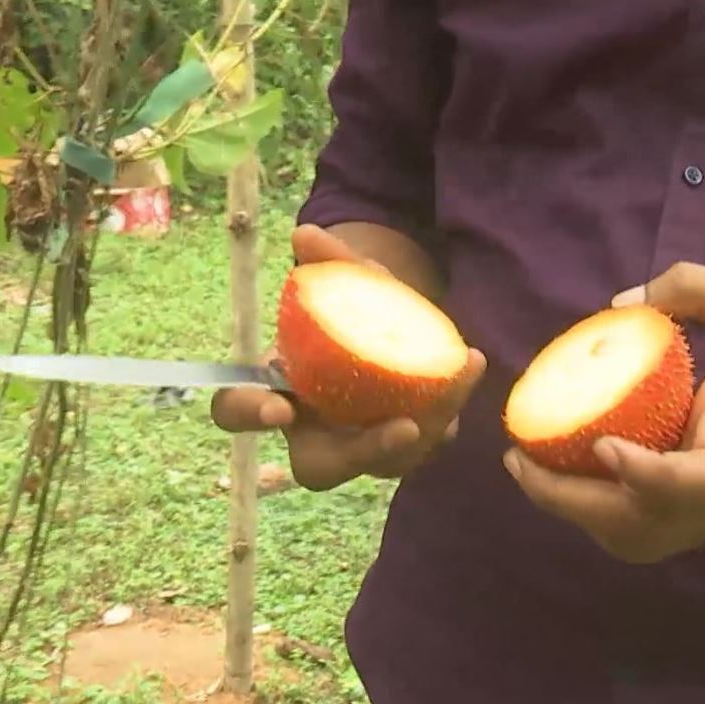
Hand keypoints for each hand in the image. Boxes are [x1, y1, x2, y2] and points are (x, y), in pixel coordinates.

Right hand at [210, 224, 486, 490]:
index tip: (280, 407)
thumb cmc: (356, 306)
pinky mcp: (406, 448)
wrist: (395, 323)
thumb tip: (306, 235)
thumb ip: (328, 262)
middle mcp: (314, 436)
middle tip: (406, 427)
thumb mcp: (346, 280)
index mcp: (275, 394)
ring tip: (456, 378)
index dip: (248, 412)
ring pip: (388, 461)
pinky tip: (469, 363)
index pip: (236, 412)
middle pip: (322, 468)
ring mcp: (362, 452)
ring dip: (427, 426)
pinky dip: (451, 403)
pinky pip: (428, 440)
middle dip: (364, 452)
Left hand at [501, 262, 704, 563]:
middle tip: (518, 457)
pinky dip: (594, 520)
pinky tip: (564, 483)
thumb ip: (694, 286)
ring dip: (575, 514)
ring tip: (530, 470)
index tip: (603, 447)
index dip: (651, 476)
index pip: (704, 478)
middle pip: (644, 525)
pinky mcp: (704, 527)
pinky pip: (640, 539)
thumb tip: (618, 306)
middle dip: (570, 501)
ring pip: (635, 541)